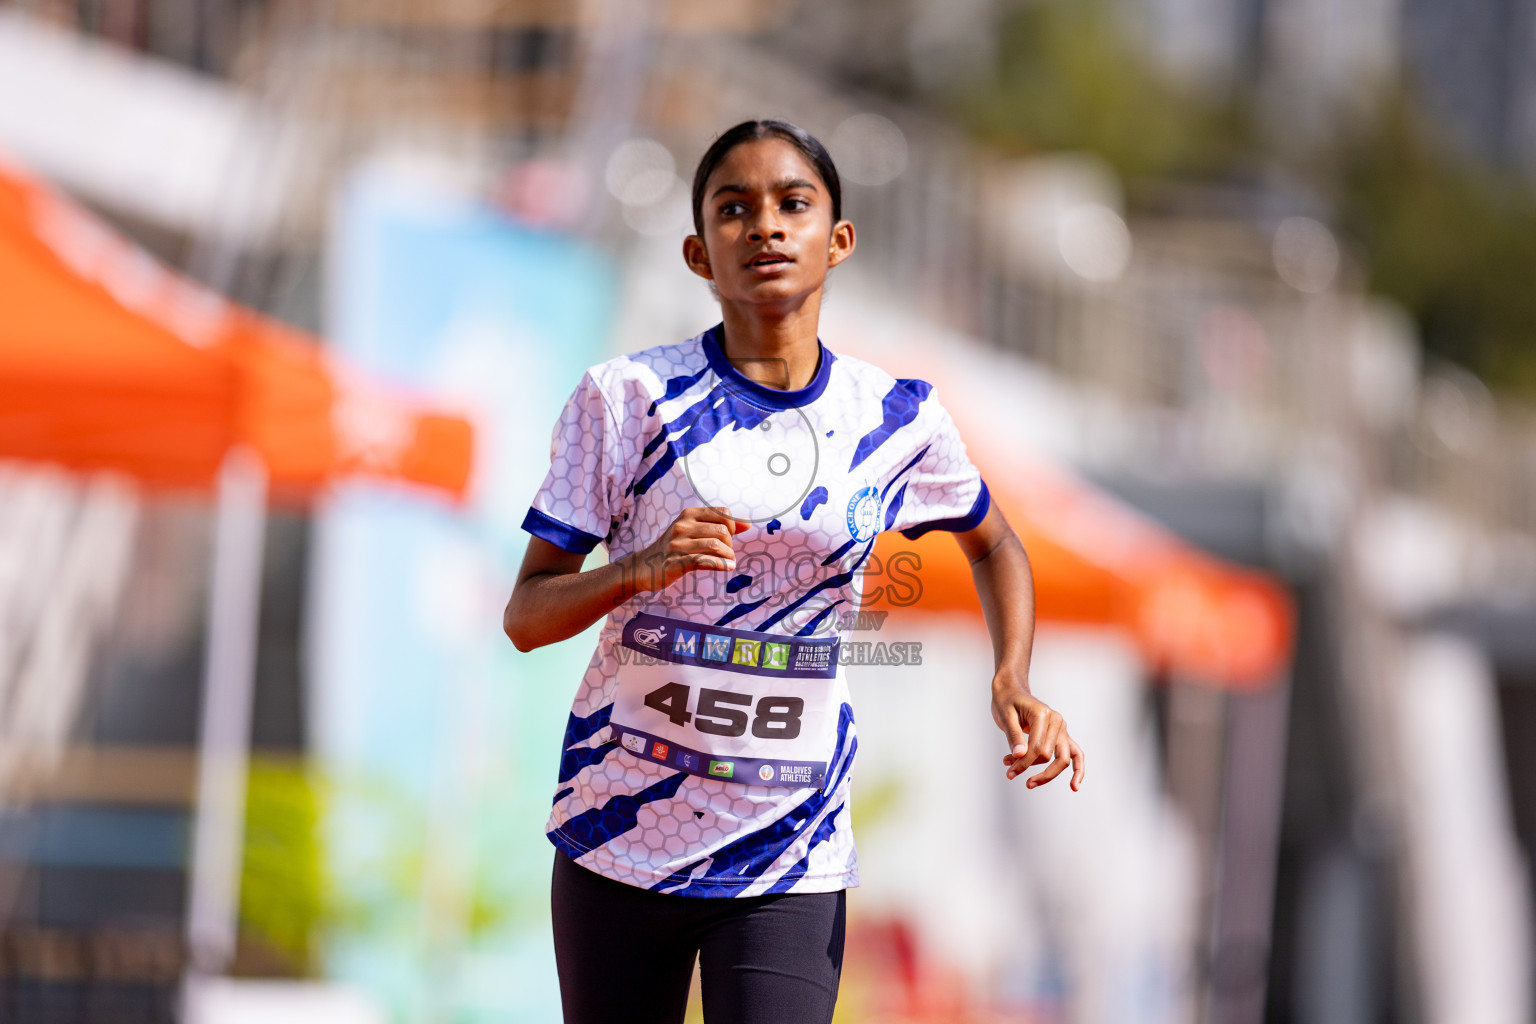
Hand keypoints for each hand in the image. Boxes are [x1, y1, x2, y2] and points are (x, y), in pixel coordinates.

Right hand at [625, 506, 748, 595]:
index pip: (723, 513)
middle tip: (726, 554)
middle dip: (730, 544)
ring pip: (716, 545)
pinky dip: (721, 565)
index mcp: (689, 514)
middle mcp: (682, 526)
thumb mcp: (694, 531)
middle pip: (722, 530)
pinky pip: (705, 560)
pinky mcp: (675, 562)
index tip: (729, 538)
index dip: (733, 526)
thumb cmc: (674, 548)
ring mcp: (678, 544)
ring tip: (729, 562)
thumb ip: (720, 525)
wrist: (643, 567)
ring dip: (728, 556)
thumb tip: (747, 523)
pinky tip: (727, 568)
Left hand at [992, 674, 1084, 790]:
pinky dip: (1077, 770)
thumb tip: (1020, 755)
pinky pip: (1075, 754)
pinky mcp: (1062, 736)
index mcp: (1043, 714)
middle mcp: (1057, 721)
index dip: (1023, 763)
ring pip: (1064, 759)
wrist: (1012, 691)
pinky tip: (1074, 786)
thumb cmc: (1007, 702)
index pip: (1037, 748)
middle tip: (1010, 774)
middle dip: (1029, 767)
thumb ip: (1014, 736)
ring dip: (1048, 775)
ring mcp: (1062, 729)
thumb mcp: (1005, 716)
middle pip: (1049, 755)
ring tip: (1030, 784)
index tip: (1009, 771)